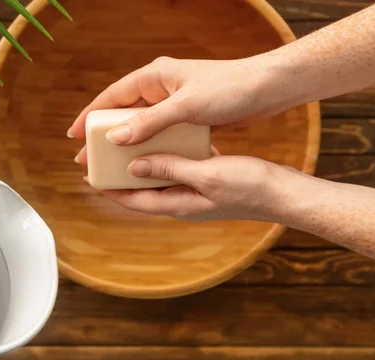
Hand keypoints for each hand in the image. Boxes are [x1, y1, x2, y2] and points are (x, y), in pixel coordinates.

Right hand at [68, 56, 283, 163]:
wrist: (267, 88)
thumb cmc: (229, 90)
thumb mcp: (186, 107)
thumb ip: (150, 122)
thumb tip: (116, 137)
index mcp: (154, 76)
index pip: (112, 96)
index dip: (89, 115)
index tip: (73, 135)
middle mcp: (161, 86)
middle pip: (123, 112)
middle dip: (105, 134)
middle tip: (88, 156)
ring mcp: (174, 100)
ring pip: (141, 124)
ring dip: (127, 142)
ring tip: (112, 163)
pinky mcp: (188, 113)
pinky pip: (160, 131)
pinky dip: (151, 144)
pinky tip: (146, 161)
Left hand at [99, 148, 297, 222]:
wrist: (284, 193)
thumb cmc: (248, 186)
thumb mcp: (205, 175)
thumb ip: (169, 169)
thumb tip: (134, 167)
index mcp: (178, 204)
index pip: (134, 200)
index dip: (110, 191)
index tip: (90, 178)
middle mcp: (182, 202)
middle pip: (143, 191)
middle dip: (122, 177)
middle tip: (104, 160)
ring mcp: (196, 193)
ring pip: (161, 178)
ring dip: (145, 165)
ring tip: (129, 147)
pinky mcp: (209, 182)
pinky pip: (181, 169)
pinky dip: (170, 157)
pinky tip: (168, 141)